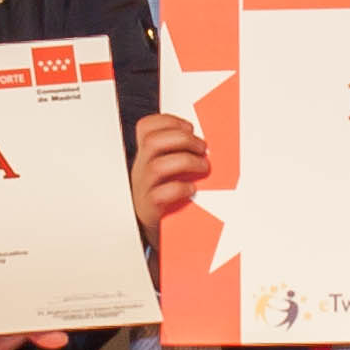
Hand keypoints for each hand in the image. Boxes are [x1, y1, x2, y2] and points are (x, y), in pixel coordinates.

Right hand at [128, 111, 216, 234]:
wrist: (154, 228)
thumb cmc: (167, 195)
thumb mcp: (169, 170)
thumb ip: (180, 153)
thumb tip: (208, 143)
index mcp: (145, 156)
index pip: (146, 128)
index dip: (168, 121)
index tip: (189, 128)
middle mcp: (140, 169)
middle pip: (152, 142)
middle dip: (183, 140)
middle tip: (203, 148)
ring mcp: (143, 188)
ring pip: (158, 166)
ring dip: (187, 162)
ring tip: (203, 167)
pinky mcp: (149, 208)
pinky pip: (161, 194)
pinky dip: (180, 188)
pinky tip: (192, 189)